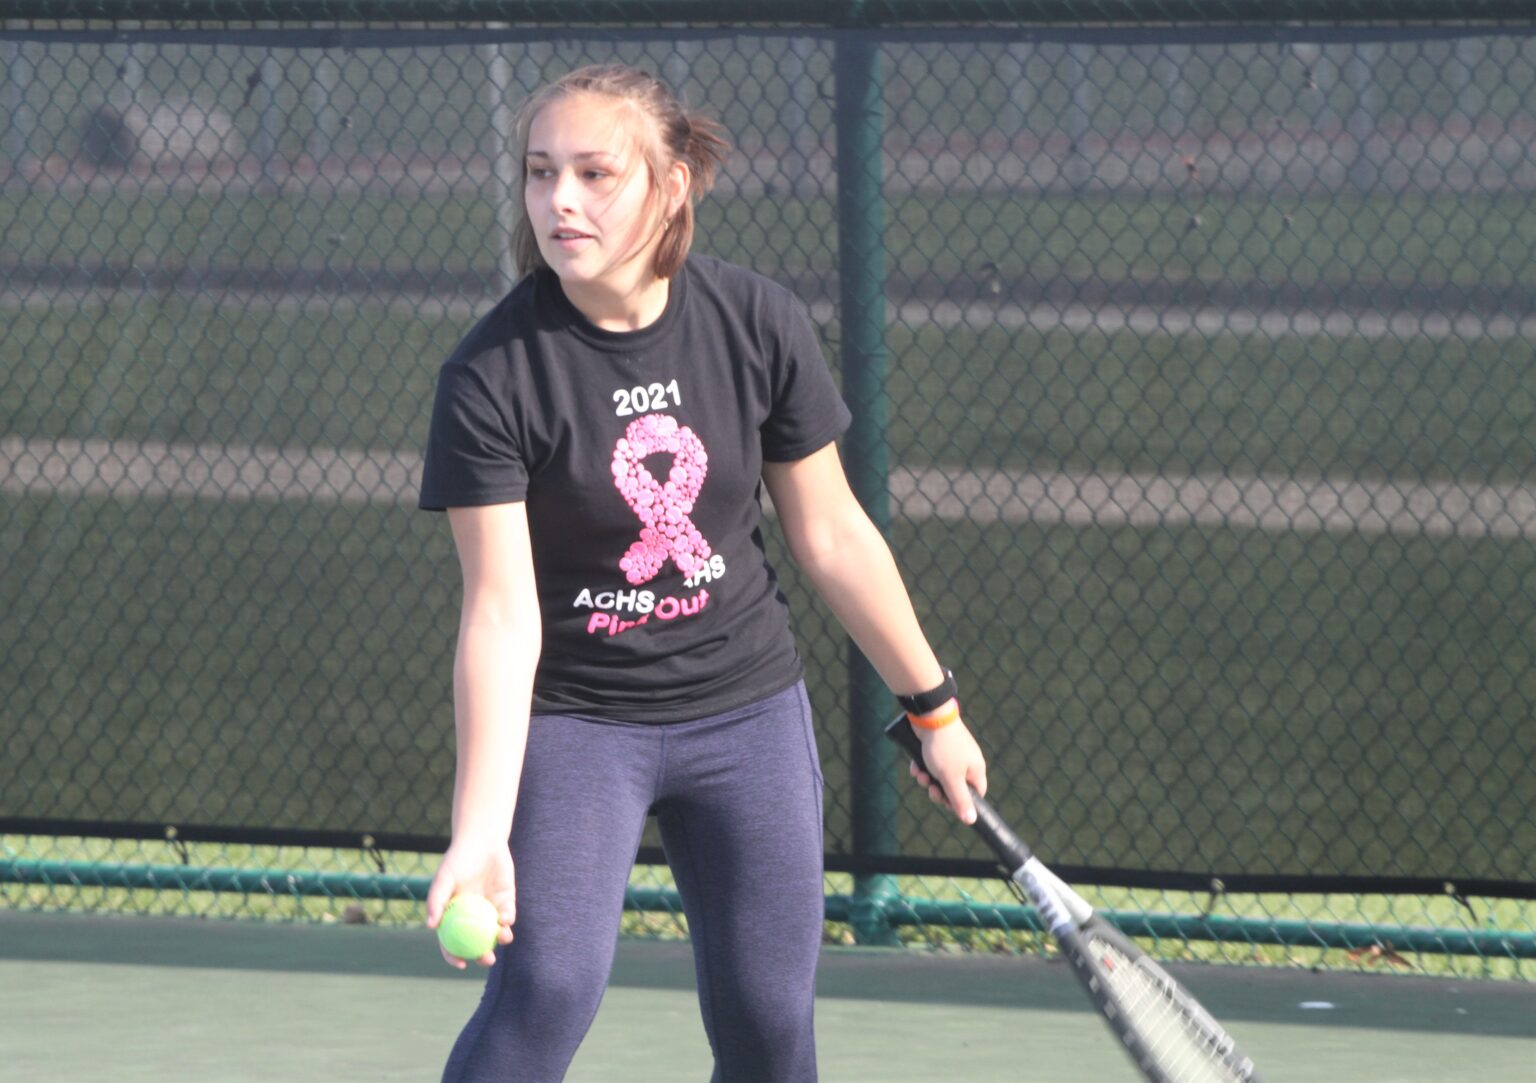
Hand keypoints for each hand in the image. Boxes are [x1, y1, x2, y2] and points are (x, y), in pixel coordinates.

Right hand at [424, 839, 516, 969]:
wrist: (482, 841)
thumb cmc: (458, 859)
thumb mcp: (444, 878)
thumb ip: (436, 901)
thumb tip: (430, 926)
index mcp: (454, 915)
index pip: (452, 941)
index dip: (455, 956)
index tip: (462, 963)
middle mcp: (472, 916)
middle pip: (477, 942)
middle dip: (483, 956)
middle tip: (488, 960)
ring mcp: (489, 909)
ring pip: (495, 932)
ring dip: (500, 940)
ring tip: (501, 938)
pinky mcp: (506, 901)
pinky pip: (508, 915)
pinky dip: (508, 920)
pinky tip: (506, 919)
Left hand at [907, 718, 987, 824]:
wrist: (930, 717)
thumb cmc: (944, 748)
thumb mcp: (951, 778)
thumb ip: (960, 800)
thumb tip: (971, 820)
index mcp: (975, 769)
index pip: (976, 794)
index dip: (962, 803)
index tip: (948, 803)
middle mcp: (966, 762)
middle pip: (954, 788)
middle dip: (939, 791)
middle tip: (931, 788)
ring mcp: (951, 754)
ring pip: (939, 777)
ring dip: (927, 779)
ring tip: (920, 774)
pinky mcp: (937, 748)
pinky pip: (930, 765)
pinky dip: (922, 767)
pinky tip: (915, 766)